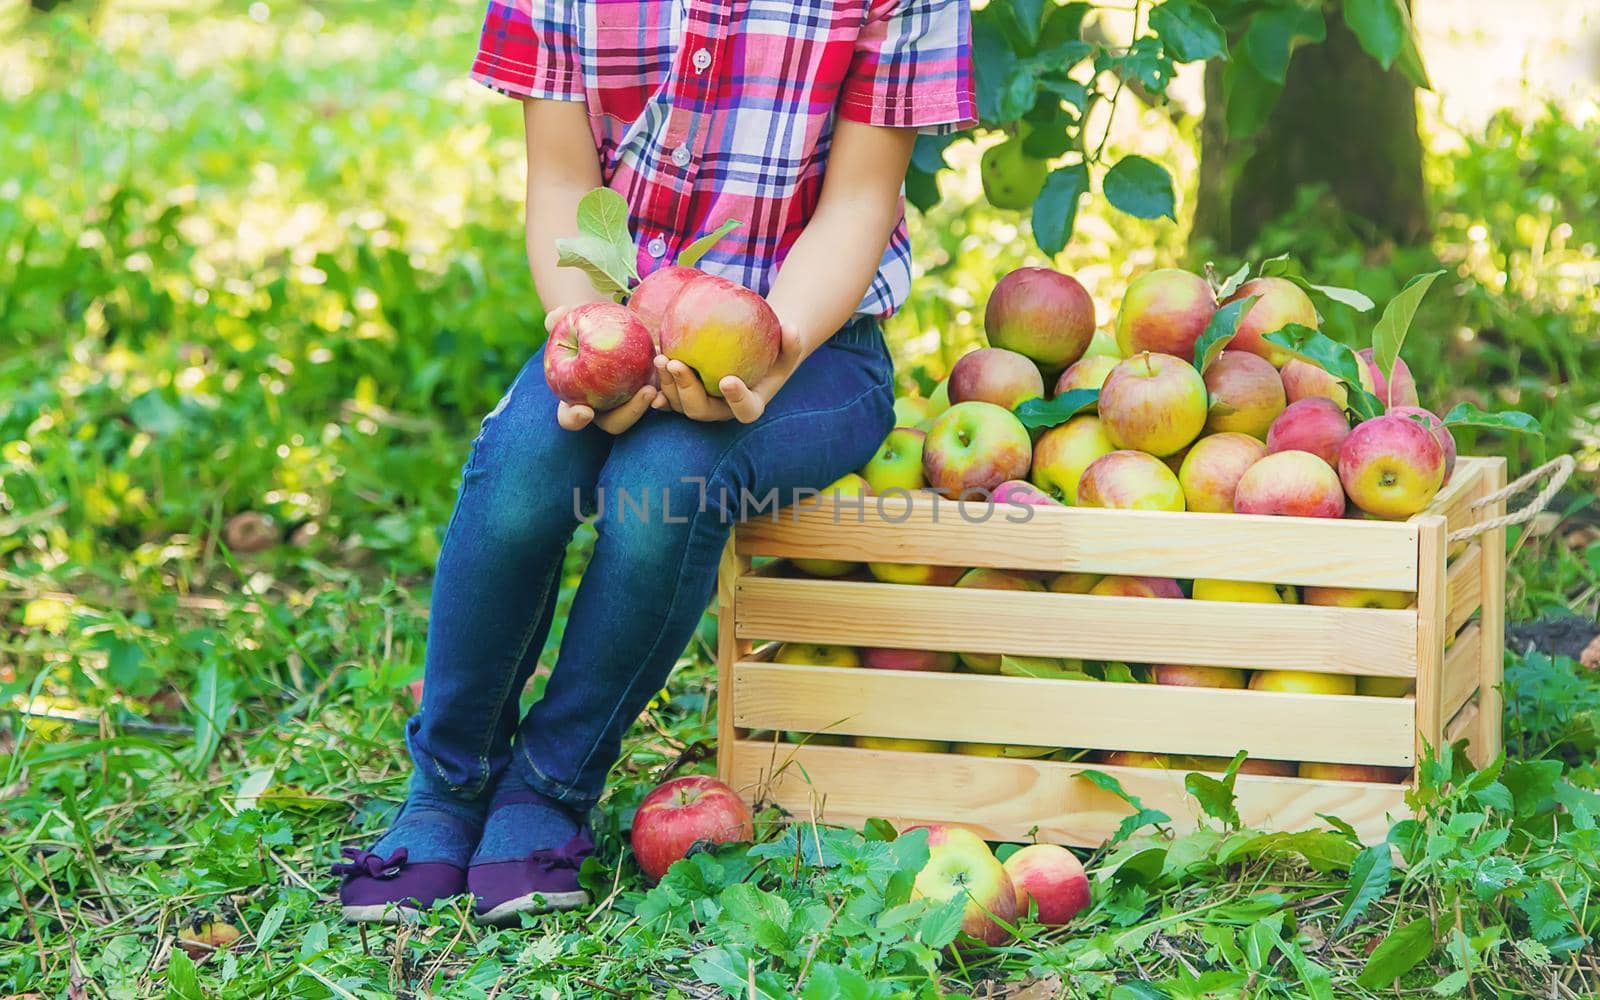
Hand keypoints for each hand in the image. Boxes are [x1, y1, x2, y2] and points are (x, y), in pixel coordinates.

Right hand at [545, 304, 658, 433]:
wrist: (614, 324)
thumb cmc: (586, 324)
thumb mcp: (573, 320)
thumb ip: (560, 320)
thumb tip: (555, 317)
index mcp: (576, 400)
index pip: (571, 418)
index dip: (575, 419)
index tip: (585, 412)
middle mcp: (604, 409)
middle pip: (615, 423)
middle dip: (629, 413)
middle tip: (645, 393)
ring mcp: (629, 404)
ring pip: (642, 414)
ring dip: (652, 404)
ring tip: (659, 387)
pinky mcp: (652, 393)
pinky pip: (663, 399)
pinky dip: (669, 389)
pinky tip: (675, 371)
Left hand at [652, 325, 804, 422]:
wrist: (753, 352)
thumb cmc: (773, 350)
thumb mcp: (787, 346)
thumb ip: (792, 342)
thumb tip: (792, 328)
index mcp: (749, 405)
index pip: (744, 409)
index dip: (735, 399)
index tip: (727, 380)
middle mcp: (721, 411)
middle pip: (700, 411)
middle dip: (686, 390)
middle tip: (677, 365)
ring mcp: (700, 404)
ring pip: (679, 404)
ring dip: (667, 384)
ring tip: (662, 358)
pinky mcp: (683, 393)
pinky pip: (666, 392)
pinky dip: (656, 382)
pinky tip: (651, 361)